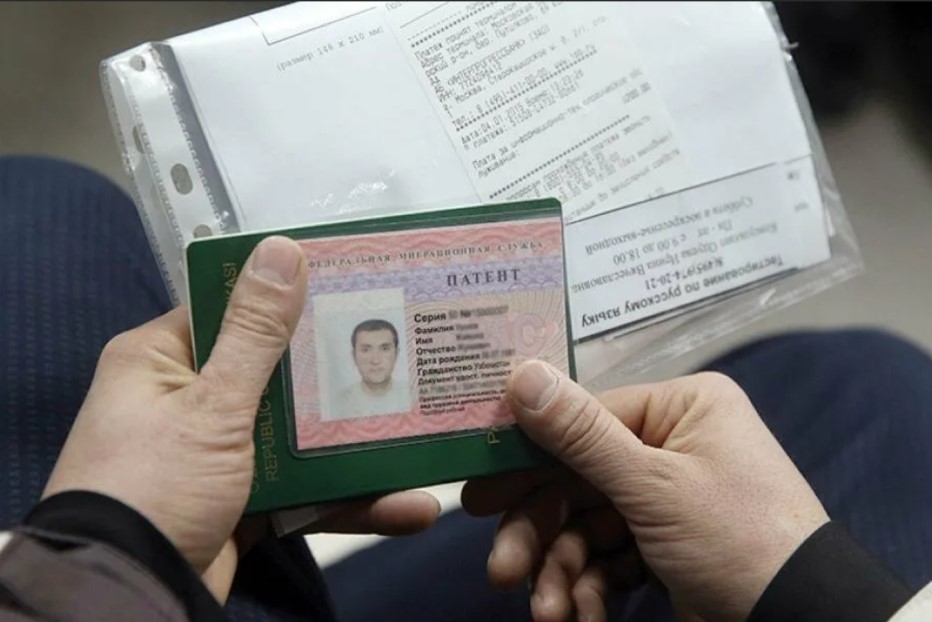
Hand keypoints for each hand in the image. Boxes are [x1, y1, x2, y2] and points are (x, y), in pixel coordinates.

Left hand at [44, 236, 439, 601]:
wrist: (130, 596)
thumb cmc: (154, 487)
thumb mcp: (211, 405)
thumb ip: (256, 333)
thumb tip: (283, 247)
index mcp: (161, 360)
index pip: (231, 309)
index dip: (289, 296)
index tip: (352, 283)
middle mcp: (187, 400)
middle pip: (277, 373)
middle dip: (337, 374)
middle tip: (403, 349)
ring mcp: (218, 453)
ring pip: (298, 435)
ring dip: (355, 444)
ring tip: (420, 436)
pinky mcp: (243, 500)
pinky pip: (302, 488)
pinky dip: (347, 497)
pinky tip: (406, 504)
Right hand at [463, 361, 828, 621]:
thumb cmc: (738, 539)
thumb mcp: (654, 485)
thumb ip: (580, 434)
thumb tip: (519, 373)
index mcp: (682, 409)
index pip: (584, 420)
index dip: (528, 459)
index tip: (479, 493)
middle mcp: (674, 444)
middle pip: (579, 480)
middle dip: (541, 532)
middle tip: (501, 568)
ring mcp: (669, 498)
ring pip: (588, 525)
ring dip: (562, 570)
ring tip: (547, 613)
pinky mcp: (666, 545)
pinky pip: (611, 556)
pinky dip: (591, 587)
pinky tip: (580, 617)